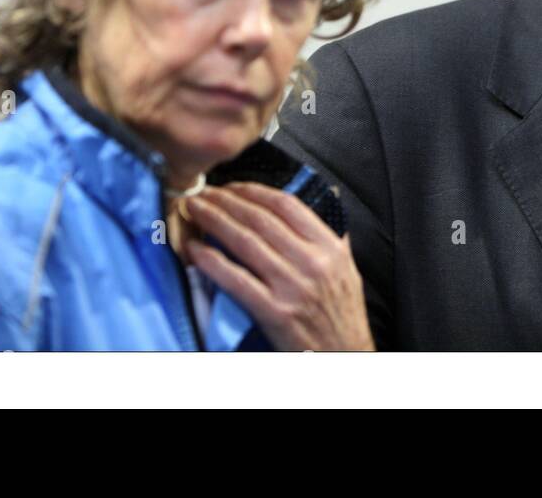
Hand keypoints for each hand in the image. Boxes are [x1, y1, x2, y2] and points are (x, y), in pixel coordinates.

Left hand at [183, 183, 374, 350]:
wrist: (345, 355)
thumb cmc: (343, 315)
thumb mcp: (347, 270)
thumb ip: (332, 238)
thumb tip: (325, 202)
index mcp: (329, 248)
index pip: (286, 206)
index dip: (254, 191)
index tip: (232, 187)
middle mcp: (312, 263)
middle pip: (260, 219)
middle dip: (225, 201)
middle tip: (203, 193)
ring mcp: (292, 287)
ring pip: (245, 242)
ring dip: (214, 221)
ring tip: (194, 211)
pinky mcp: (274, 312)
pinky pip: (237, 280)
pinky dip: (212, 262)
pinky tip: (195, 251)